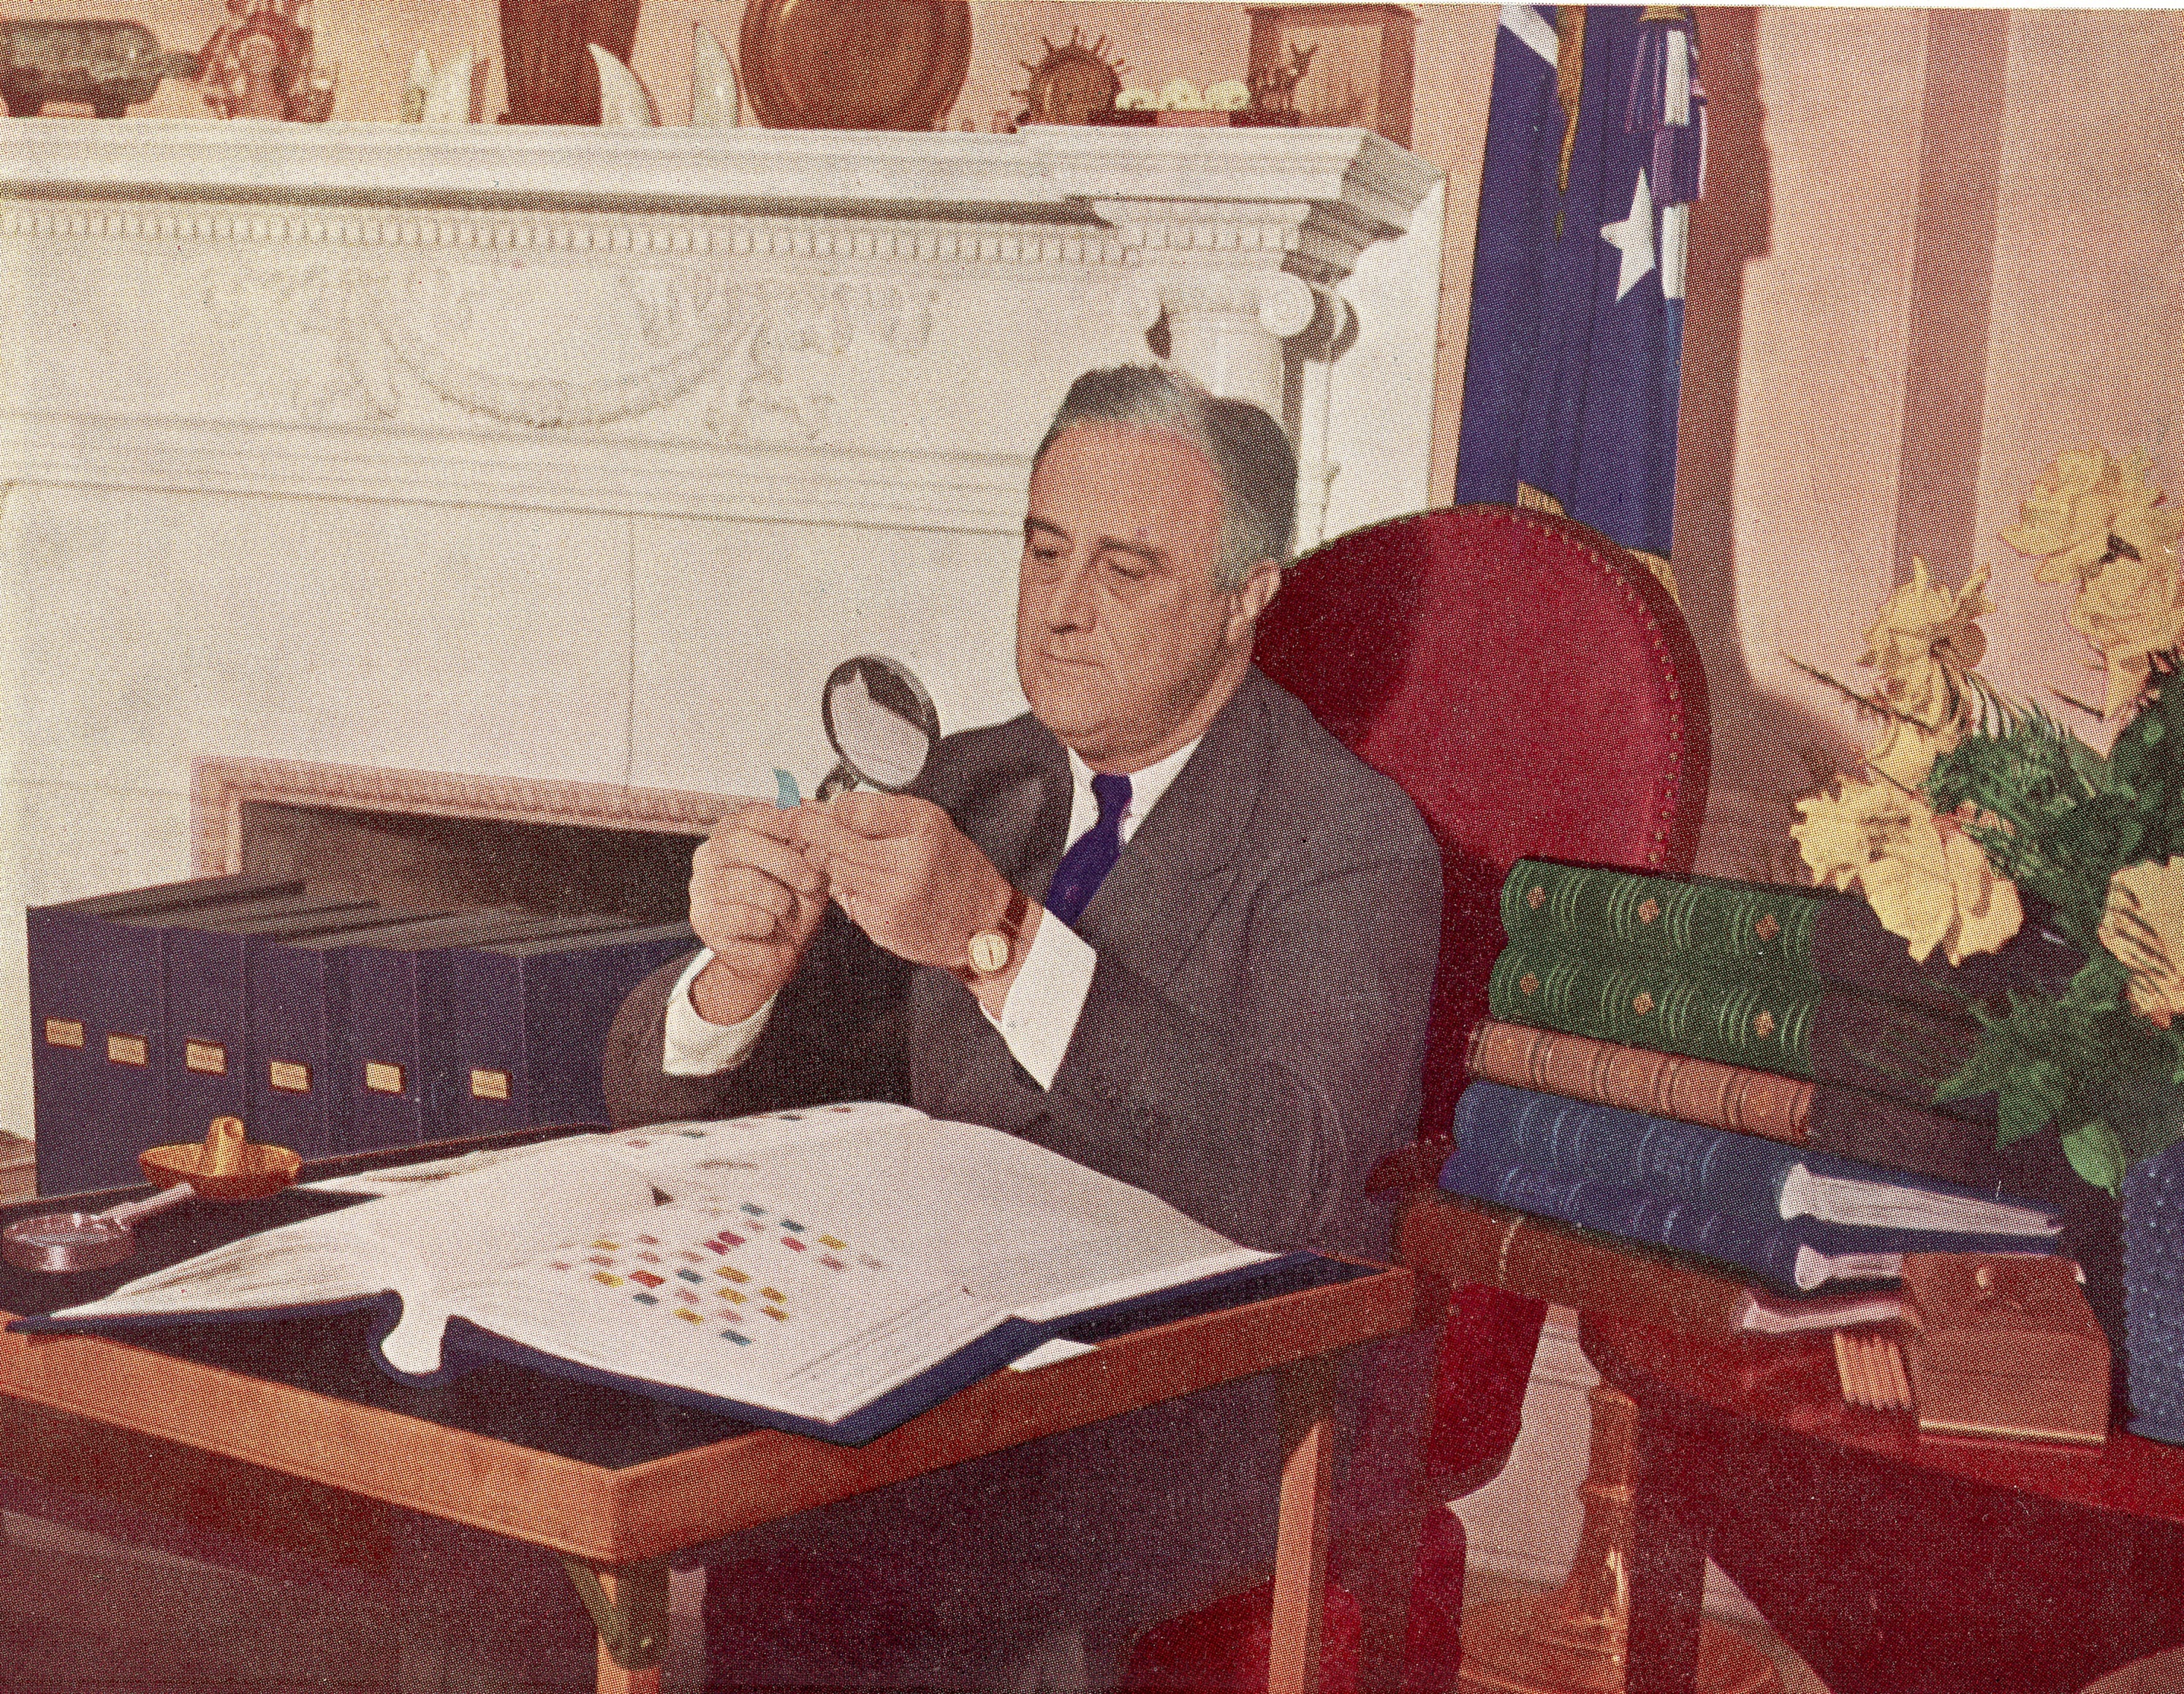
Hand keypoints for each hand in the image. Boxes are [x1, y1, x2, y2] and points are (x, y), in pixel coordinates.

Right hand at [685, 802, 830, 1025]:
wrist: (776, 954)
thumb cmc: (790, 906)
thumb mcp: (810, 871)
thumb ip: (812, 848)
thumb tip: (821, 825)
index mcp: (734, 833)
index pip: (752, 814)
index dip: (784, 822)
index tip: (812, 835)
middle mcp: (710, 855)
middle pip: (740, 842)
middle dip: (785, 862)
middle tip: (812, 881)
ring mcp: (701, 887)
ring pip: (742, 881)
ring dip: (778, 897)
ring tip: (786, 909)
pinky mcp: (703, 919)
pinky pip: (739, 915)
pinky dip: (765, 923)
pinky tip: (767, 927)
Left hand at [793, 792, 1023, 978]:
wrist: (981, 921)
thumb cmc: (954, 867)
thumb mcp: (929, 823)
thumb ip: (882, 814)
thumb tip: (827, 806)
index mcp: (922, 827)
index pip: (853, 809)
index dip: (828, 807)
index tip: (817, 804)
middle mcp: (907, 862)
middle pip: (834, 840)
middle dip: (808, 829)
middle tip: (791, 819)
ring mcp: (892, 896)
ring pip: (833, 870)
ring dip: (824, 859)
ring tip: (827, 850)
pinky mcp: (881, 924)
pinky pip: (845, 898)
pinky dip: (844, 887)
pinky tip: (857, 881)